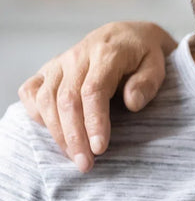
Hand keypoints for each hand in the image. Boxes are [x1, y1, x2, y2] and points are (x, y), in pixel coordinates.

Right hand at [18, 21, 176, 171]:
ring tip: (75, 158)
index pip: (94, 90)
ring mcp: (59, 62)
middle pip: (67, 100)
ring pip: (46, 99)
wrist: (128, 35)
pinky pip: (31, 92)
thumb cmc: (145, 56)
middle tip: (86, 164)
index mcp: (107, 53)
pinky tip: (54, 133)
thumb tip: (133, 103)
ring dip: (57, 133)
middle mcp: (78, 56)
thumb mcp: (157, 65)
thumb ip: (147, 83)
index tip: (100, 148)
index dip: (94, 122)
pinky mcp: (48, 69)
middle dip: (74, 136)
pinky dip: (37, 114)